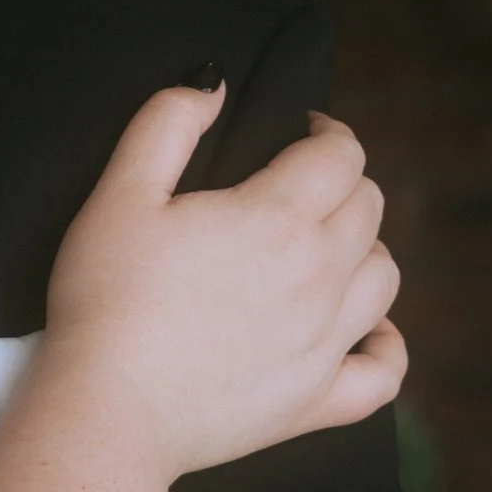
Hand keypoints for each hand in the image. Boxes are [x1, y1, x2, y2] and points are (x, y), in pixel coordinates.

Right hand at [40, 84, 404, 478]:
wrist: (108, 408)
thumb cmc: (105, 298)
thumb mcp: (120, 193)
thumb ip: (167, 123)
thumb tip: (213, 82)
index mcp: (277, 217)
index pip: (339, 155)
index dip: (327, 132)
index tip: (301, 131)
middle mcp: (319, 276)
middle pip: (369, 208)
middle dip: (343, 182)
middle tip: (302, 182)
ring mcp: (326, 343)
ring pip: (384, 277)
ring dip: (365, 249)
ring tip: (326, 245)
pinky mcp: (316, 402)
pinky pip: (385, 372)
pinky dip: (386, 345)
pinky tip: (364, 331)